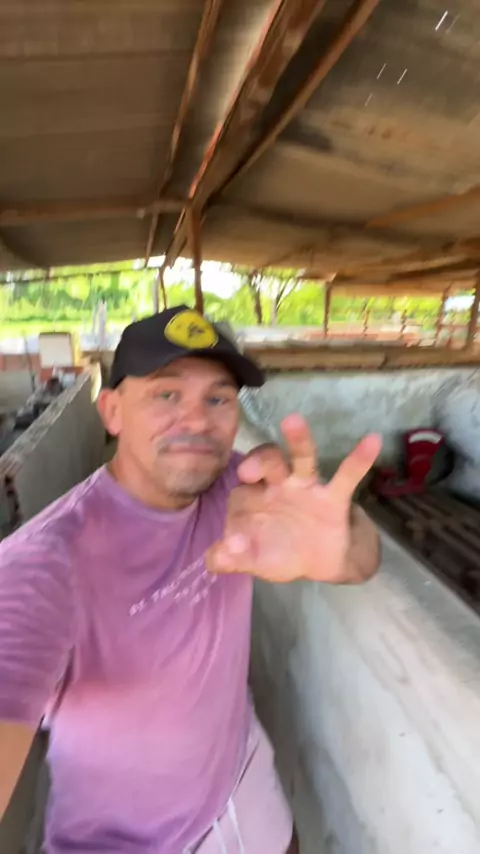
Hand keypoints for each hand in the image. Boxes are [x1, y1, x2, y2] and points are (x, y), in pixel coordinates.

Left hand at [206, 415, 380, 583]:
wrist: (319, 561)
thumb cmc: (277, 550)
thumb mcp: (251, 559)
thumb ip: (228, 558)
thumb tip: (215, 557)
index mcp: (253, 497)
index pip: (240, 491)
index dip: (235, 506)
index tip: (232, 540)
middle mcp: (277, 485)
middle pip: (267, 461)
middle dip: (258, 461)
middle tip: (247, 471)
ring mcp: (305, 488)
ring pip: (301, 458)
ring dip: (297, 440)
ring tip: (292, 420)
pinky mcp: (333, 498)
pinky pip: (346, 476)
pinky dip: (359, 459)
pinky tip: (372, 440)